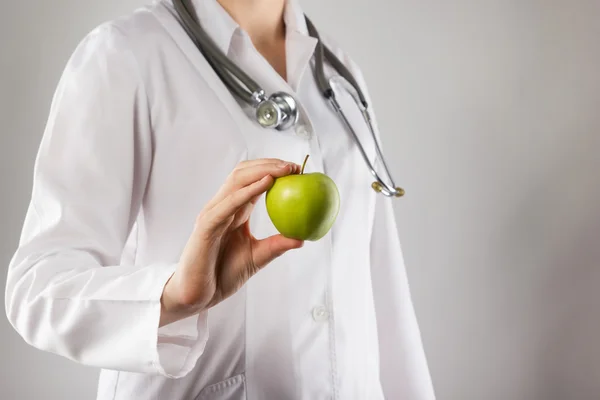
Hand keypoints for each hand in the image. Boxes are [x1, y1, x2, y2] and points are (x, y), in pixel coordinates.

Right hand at [159, 158, 303, 325]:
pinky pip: (228, 204)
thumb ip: (276, 245)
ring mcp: (212, 214)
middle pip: (243, 173)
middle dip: (269, 164)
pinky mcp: (206, 226)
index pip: (252, 180)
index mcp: (233, 211)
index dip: (273, 171)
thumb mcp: (257, 257)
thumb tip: (302, 238)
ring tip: (284, 169)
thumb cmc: (222, 275)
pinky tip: (267, 183)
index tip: (297, 171)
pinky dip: (248, 190)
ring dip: (262, 171)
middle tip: (294, 166)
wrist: (196, 295)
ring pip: (236, 181)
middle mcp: (222, 207)